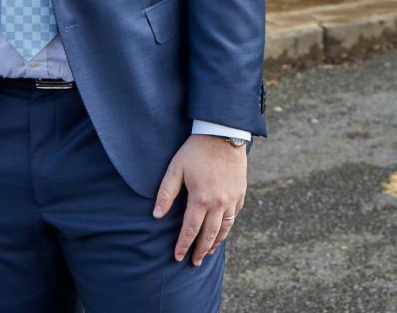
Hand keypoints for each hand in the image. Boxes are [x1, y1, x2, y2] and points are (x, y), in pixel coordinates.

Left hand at [153, 134, 246, 265]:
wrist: (223, 134)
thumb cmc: (196, 150)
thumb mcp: (176, 168)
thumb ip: (166, 193)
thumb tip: (156, 215)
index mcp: (200, 198)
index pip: (190, 229)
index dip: (183, 245)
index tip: (177, 256)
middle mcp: (218, 204)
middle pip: (209, 235)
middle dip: (200, 250)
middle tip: (194, 263)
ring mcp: (232, 200)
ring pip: (224, 229)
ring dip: (215, 243)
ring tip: (208, 252)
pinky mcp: (240, 194)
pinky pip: (234, 217)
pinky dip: (227, 228)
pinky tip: (222, 232)